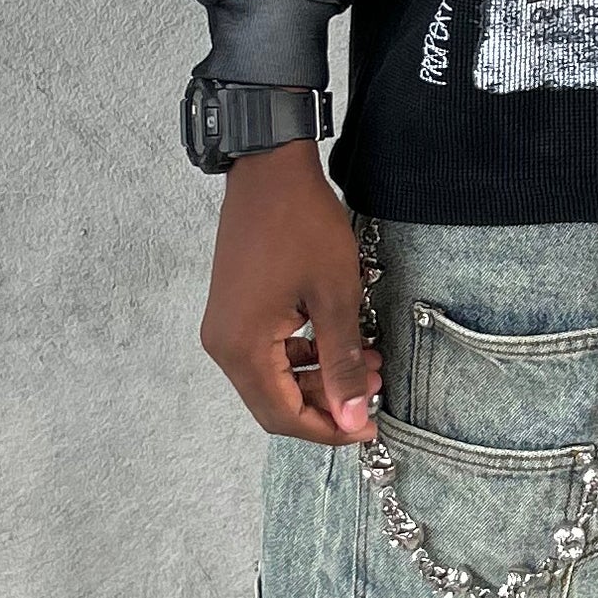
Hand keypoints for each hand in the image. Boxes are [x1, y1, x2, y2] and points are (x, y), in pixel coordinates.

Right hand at [200, 142, 383, 442]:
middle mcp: (224, 344)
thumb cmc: (300, 224)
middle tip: (373, 389)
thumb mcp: (335, 296)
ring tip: (366, 362)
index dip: (328, 428)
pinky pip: (267, 352)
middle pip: (275, 402)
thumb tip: (350, 415)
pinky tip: (338, 342)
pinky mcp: (235, 310)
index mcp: (242, 347)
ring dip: (319, 377)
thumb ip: (343, 362)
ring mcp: (225, 327)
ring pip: (273, 378)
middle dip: (327, 403)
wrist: (270, 170)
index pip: (283, 416)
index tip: (367, 424)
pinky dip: (303, 356)